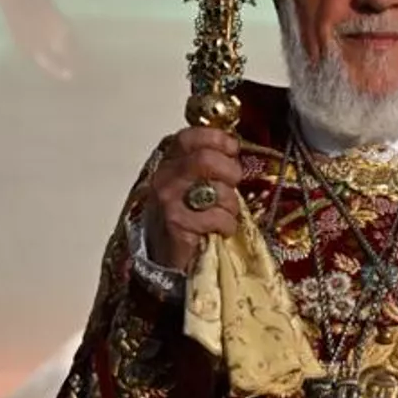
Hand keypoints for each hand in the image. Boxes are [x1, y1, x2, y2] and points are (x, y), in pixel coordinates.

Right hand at [143, 127, 243, 274]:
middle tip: (233, 186)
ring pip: (217, 189)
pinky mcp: (177, 224)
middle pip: (206, 159)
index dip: (216, 139)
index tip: (232, 150)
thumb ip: (205, 167)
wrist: (166, 260)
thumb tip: (233, 150)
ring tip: (223, 216)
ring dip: (231, 205)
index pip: (189, 137)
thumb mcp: (190, 186)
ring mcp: (168, 201)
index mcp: (168, 164)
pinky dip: (227, 225)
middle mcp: (164, 178)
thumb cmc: (185, 220)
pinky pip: (218, 217)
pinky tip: (219, 231)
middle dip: (231, 172)